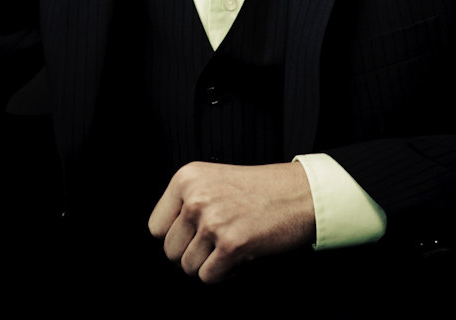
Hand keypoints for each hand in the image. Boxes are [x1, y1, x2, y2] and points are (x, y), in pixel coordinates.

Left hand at [148, 160, 315, 283]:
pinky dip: (224, 275)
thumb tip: (166, 240)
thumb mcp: (213, 180)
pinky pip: (208, 278)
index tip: (195, 235)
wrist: (300, 193)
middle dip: (193, 254)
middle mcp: (195, 197)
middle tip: (217, 243)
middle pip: (170, 251)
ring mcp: (212, 220)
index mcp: (186, 178)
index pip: (155, 227)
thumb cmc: (260, 189)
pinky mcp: (231, 244)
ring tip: (230, 247)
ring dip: (210, 265)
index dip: (176, 237)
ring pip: (188, 268)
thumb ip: (186, 203)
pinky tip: (240, 258)